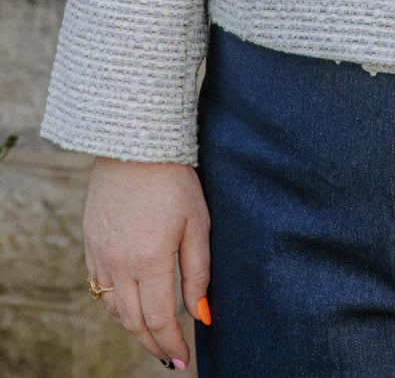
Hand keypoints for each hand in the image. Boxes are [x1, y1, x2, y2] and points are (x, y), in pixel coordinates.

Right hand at [84, 156, 210, 369]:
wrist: (134, 142)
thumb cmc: (174, 179)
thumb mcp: (197, 223)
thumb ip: (198, 271)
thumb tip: (200, 314)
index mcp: (150, 260)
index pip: (160, 319)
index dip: (171, 343)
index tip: (182, 359)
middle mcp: (119, 264)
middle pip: (133, 321)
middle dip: (152, 343)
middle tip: (168, 356)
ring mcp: (100, 254)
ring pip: (113, 308)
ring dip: (132, 326)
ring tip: (153, 334)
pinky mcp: (90, 242)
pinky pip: (98, 286)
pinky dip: (114, 304)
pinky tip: (129, 304)